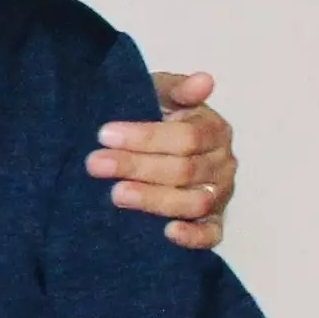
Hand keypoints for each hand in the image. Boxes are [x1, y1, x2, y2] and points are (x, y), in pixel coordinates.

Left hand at [88, 72, 235, 249]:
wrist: (149, 147)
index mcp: (214, 129)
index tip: (104, 134)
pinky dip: (194, 237)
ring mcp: (219, 195)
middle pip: (185, 169)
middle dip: (136, 166)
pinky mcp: (213, 222)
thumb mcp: (160, 95)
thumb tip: (203, 80)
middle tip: (96, 164)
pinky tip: (168, 233)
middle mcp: (222, 163)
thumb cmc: (155, 118)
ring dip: (154, 199)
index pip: (186, 136)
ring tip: (116, 194)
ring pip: (194, 202)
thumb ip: (178, 89)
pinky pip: (212, 234)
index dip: (145, 137)